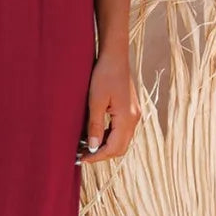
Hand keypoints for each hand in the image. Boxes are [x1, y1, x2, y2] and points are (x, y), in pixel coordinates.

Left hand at [78, 46, 140, 164]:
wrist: (115, 56)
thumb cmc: (104, 74)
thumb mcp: (96, 101)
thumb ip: (94, 126)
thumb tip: (92, 148)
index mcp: (127, 118)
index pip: (114, 148)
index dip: (97, 156)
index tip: (81, 159)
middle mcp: (134, 119)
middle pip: (120, 148)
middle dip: (101, 154)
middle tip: (82, 155)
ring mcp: (134, 115)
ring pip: (121, 140)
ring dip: (104, 146)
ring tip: (84, 146)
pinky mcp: (130, 110)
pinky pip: (120, 131)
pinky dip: (108, 137)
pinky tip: (93, 134)